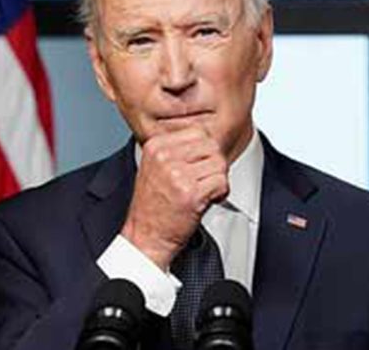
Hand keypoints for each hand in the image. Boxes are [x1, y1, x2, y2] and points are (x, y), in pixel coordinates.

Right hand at [121, 126, 228, 269]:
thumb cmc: (154, 205)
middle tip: (203, 180)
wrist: (146, 236)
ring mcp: (177, 175)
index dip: (205, 150)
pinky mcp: (190, 194)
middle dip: (214, 164)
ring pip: (220, 163)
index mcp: (156, 146)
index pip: (198, 132)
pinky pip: (222, 182)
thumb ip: (177, 149)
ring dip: (218, 179)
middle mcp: (164, 157)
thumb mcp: (156, 166)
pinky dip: (220, 193)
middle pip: (211, 146)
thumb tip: (208, 138)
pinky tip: (206, 200)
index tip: (198, 165)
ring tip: (203, 191)